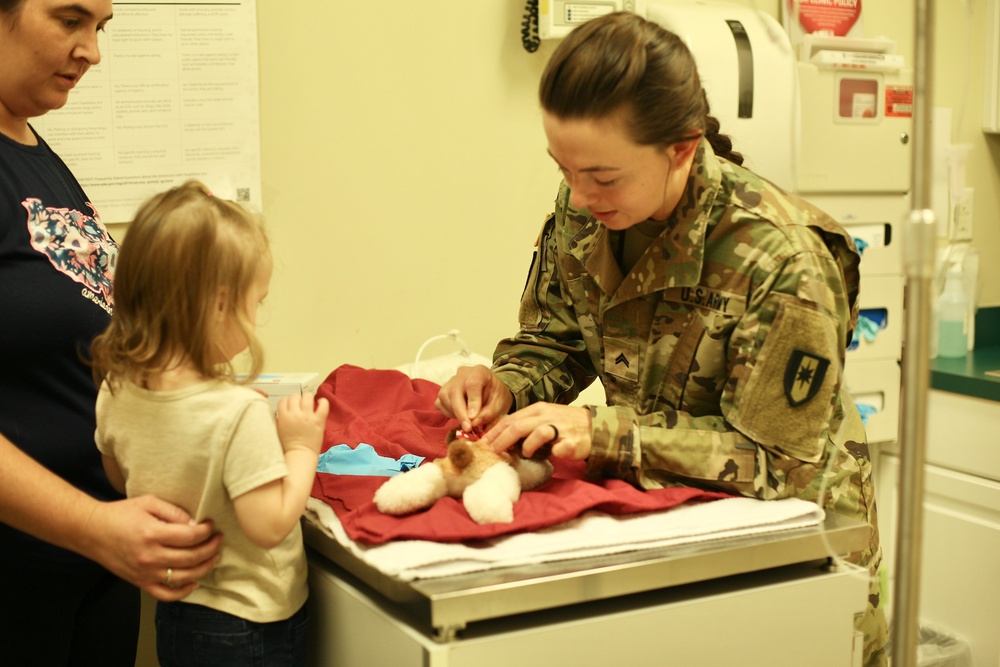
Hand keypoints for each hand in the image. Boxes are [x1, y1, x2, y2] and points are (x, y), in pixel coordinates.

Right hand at [83, 495, 221, 601]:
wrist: (91, 532)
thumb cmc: (120, 514)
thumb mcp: (148, 503)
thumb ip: (173, 512)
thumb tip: (196, 523)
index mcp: (152, 534)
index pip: (190, 536)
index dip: (206, 531)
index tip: (211, 525)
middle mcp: (150, 556)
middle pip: (191, 557)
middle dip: (211, 548)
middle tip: (218, 539)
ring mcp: (145, 573)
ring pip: (183, 577)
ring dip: (204, 568)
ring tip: (213, 557)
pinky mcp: (140, 583)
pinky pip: (165, 594)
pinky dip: (182, 592)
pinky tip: (194, 582)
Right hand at [276, 391, 329, 454]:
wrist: (300, 455)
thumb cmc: (287, 446)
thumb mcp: (277, 431)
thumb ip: (277, 420)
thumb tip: (278, 412)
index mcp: (284, 417)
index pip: (283, 400)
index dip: (286, 401)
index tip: (289, 405)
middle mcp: (295, 414)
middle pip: (295, 396)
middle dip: (296, 398)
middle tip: (299, 404)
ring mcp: (308, 416)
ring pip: (308, 397)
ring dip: (308, 398)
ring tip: (309, 402)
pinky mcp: (319, 421)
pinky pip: (323, 406)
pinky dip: (323, 401)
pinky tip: (320, 402)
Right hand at [435, 365, 512, 431]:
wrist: (492, 393)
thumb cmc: (497, 396)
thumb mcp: (500, 404)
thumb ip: (488, 413)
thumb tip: (473, 422)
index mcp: (480, 372)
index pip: (472, 384)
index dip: (472, 402)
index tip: (473, 418)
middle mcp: (463, 374)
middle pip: (454, 391)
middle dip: (460, 412)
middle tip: (467, 428)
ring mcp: (451, 381)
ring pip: (444, 396)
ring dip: (454, 413)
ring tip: (467, 420)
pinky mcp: (444, 391)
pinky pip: (440, 403)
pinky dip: (448, 412)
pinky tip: (459, 415)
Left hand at [480, 402, 591, 459]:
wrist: (595, 426)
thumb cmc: (566, 424)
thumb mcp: (544, 418)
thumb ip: (526, 425)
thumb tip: (503, 439)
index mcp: (538, 410)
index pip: (510, 419)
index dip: (494, 432)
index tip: (483, 443)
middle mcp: (547, 416)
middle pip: (517, 426)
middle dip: (501, 440)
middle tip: (492, 452)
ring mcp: (560, 428)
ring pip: (536, 434)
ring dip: (526, 446)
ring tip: (524, 454)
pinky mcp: (572, 442)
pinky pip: (560, 448)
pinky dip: (554, 452)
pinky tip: (552, 455)